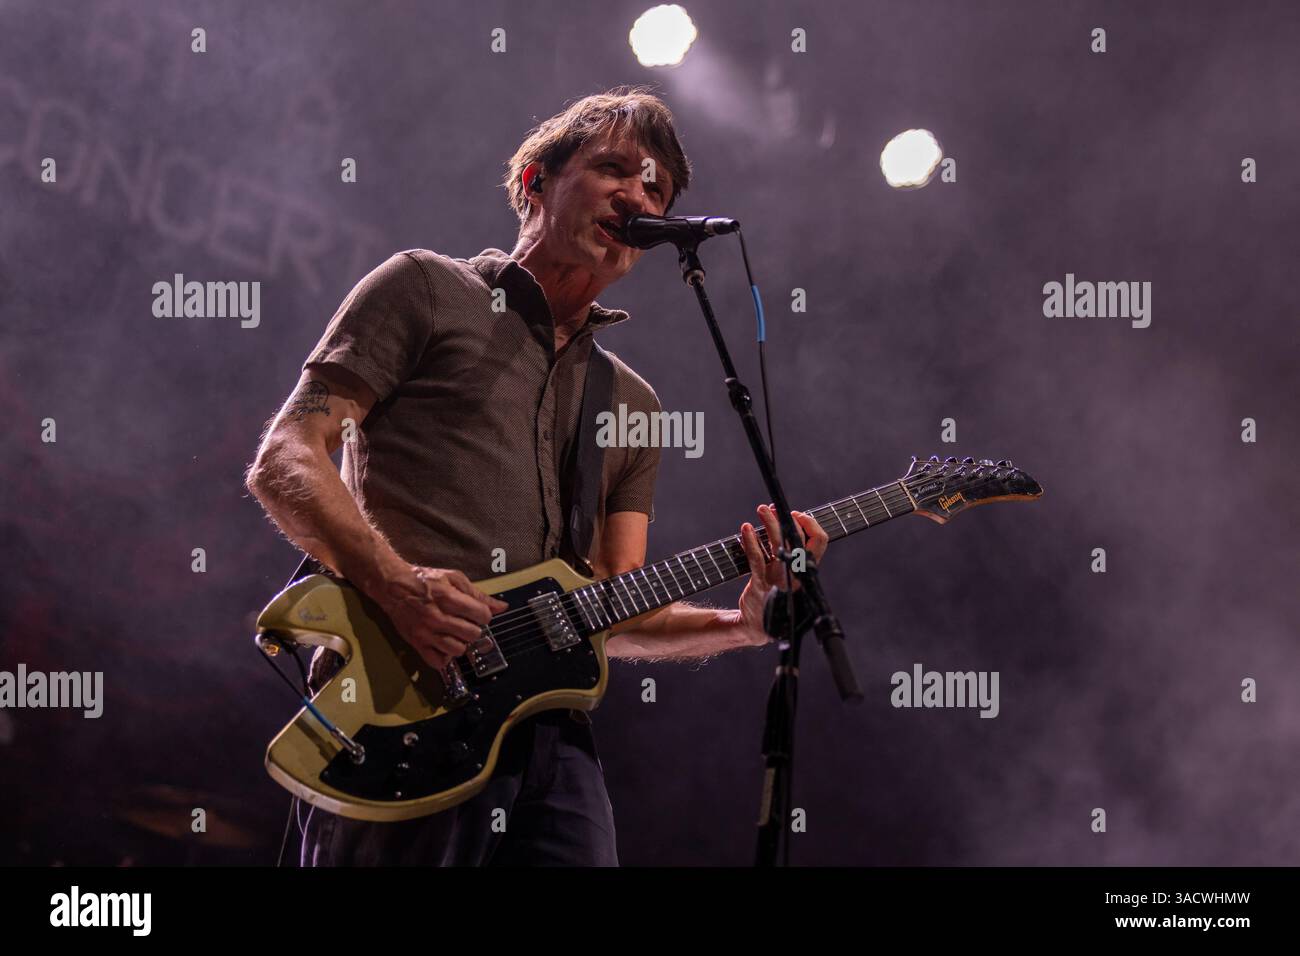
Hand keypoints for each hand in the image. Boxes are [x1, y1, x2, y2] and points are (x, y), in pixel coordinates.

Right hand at [374, 565, 508, 671]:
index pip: (482, 615)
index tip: (477, 612)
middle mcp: (437, 617)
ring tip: (455, 633)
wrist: (392, 586)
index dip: (484, 614)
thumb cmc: (424, 580)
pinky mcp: (416, 643)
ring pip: (458, 649)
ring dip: (461, 642)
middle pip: (472, 634)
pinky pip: (438, 662)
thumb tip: (502, 607)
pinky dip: (445, 656)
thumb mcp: (453, 578)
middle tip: (465, 622)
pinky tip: (444, 645)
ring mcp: (426, 632)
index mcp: (448, 598)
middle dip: (474, 628)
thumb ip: (478, 593)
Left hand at [737, 504, 828, 645]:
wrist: (758, 627)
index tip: (796, 515)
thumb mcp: (792, 578)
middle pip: (799, 538)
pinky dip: (750, 541)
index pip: (819, 541)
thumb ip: (794, 557)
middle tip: (774, 508)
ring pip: (778, 543)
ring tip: (761, 510)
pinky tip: (745, 529)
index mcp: (807, 571)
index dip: (809, 523)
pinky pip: (756, 558)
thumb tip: (790, 527)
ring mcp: (779, 578)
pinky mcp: (760, 583)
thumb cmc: (776, 600)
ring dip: (770, 522)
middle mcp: (796, 573)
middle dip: (788, 518)